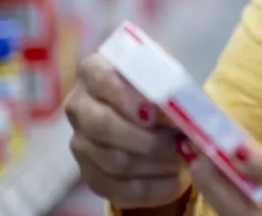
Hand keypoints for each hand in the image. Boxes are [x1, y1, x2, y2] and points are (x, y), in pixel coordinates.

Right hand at [65, 54, 190, 209]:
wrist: (149, 116)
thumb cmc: (158, 87)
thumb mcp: (164, 72)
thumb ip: (167, 81)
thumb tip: (180, 105)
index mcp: (93, 70)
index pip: (100, 78)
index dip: (126, 97)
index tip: (154, 113)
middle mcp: (79, 106)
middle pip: (101, 125)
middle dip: (146, 138)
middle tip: (178, 142)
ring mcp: (81, 143)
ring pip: (113, 161)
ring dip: (154, 164)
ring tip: (182, 159)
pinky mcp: (90, 174)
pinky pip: (117, 189)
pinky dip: (151, 189)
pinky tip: (175, 183)